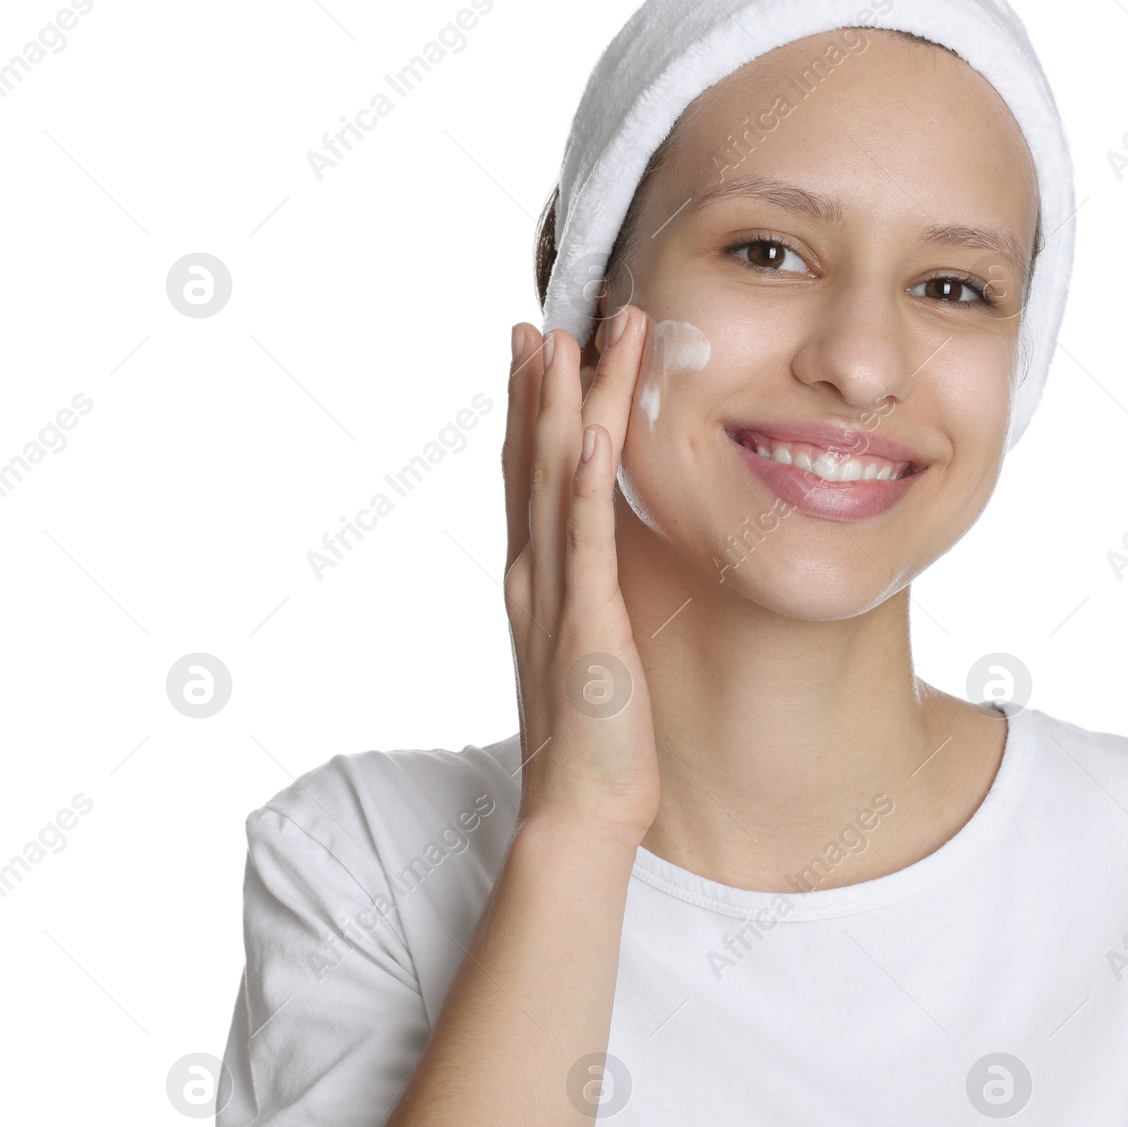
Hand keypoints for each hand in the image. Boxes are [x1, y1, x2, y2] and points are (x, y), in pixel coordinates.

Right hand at [502, 307, 659, 842]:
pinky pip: (587, 544)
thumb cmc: (593, 732)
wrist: (579, 811)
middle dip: (543, 386)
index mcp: (534, 577)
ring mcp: (554, 599)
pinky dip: (589, 486)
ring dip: (566, 409)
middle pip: (534, 461)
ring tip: (574, 344)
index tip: (537, 344)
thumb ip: (585, 588)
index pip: (528, 474)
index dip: (528, 406)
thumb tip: (599, 548)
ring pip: (557, 483)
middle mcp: (532, 576)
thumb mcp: (586, 642)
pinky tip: (594, 435)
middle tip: (551, 315)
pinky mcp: (589, 629)